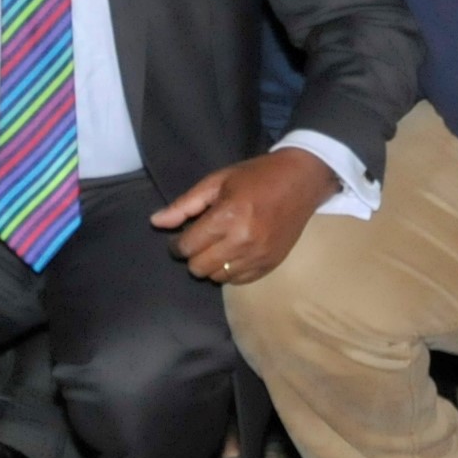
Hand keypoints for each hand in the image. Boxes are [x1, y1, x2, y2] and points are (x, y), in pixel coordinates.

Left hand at [155, 149, 336, 286]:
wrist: (301, 180)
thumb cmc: (256, 176)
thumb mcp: (217, 181)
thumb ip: (185, 204)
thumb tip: (156, 222)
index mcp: (227, 216)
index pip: (187, 246)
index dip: (176, 244)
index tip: (179, 237)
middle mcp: (242, 241)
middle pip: (198, 267)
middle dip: (192, 255)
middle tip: (198, 241)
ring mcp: (258, 256)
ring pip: (216, 277)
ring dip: (210, 264)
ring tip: (217, 246)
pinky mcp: (270, 265)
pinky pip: (237, 281)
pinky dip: (229, 270)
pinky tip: (232, 253)